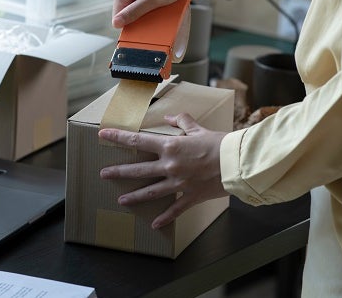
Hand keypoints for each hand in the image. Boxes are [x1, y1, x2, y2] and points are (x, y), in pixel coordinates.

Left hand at [99, 113, 227, 228]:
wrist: (238, 162)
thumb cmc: (219, 143)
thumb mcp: (197, 128)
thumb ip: (181, 121)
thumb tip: (169, 116)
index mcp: (170, 146)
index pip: (137, 140)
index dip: (118, 137)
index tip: (103, 135)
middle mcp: (170, 165)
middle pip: (138, 169)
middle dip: (119, 171)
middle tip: (104, 174)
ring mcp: (179, 183)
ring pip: (151, 191)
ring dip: (135, 196)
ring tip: (121, 200)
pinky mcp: (190, 196)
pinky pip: (174, 209)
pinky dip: (164, 218)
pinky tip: (154, 224)